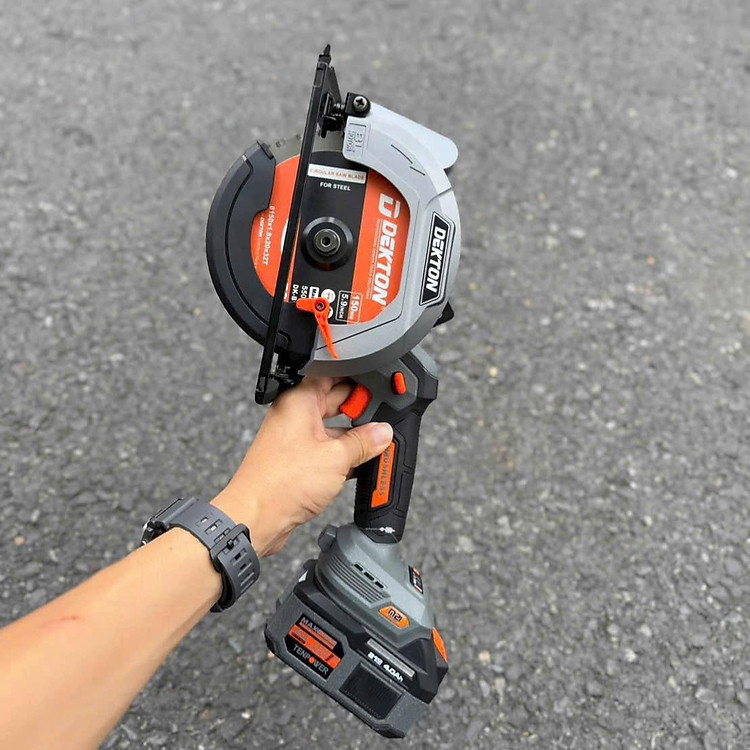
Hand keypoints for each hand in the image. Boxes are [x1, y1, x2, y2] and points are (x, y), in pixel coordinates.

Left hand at [212, 377, 392, 556]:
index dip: (356, 377)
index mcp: (299, 401)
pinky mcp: (296, 460)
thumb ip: (363, 442)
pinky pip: (326, 449)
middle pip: (334, 401)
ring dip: (353, 437)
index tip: (378, 386)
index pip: (332, 375)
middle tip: (382, 418)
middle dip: (359, 409)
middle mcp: (295, 415)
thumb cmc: (280, 483)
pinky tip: (360, 464)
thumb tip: (382, 432)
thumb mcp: (336, 458)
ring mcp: (295, 438)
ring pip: (332, 427)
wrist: (256, 517)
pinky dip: (342, 454)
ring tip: (375, 444)